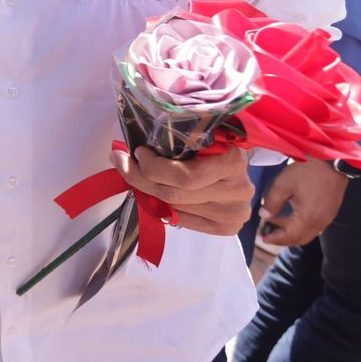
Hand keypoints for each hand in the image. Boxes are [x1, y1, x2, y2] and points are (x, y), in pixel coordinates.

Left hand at [112, 145, 252, 235]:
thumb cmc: (215, 145)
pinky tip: (155, 193)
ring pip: (174, 208)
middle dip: (140, 178)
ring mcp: (234, 212)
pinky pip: (181, 220)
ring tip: (137, 176)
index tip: (136, 152)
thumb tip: (135, 147)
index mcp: (234, 162)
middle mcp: (238, 190)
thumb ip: (179, 138)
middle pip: (174, 195)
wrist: (238, 168)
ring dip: (148, 192)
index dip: (153, 167)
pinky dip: (162, 207)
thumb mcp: (202, 134)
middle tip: (122, 163)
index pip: (185, 176)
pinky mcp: (227, 227)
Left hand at [259, 160, 347, 246]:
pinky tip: (292, 218)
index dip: (275, 239)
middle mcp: (321, 222)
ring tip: (277, 228)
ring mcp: (328, 217)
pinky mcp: (331, 210)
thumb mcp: (282, 184)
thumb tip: (264, 215)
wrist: (332, 159)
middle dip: (284, 240)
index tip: (263, 238)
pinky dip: (302, 227)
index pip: (290, 237)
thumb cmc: (307, 170)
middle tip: (269, 236)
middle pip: (301, 239)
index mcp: (308, 218)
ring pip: (309, 233)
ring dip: (293, 234)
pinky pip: (316, 226)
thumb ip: (271, 202)